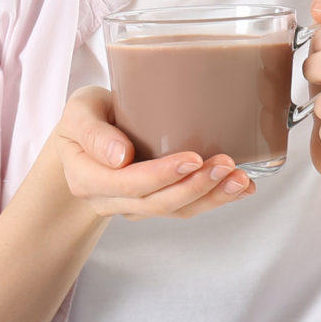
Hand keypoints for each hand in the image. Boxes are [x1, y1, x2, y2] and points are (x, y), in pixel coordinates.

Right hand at [52, 86, 256, 219]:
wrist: (85, 137)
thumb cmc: (86, 116)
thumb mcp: (79, 111)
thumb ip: (92, 131)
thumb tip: (121, 157)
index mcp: (86, 177)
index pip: (126, 182)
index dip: (161, 175)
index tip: (193, 158)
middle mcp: (107, 200)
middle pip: (155, 202)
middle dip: (195, 187)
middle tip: (226, 164)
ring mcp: (131, 206)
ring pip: (174, 210)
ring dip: (210, 197)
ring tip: (241, 179)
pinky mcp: (153, 203)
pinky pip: (183, 208)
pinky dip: (214, 199)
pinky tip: (240, 188)